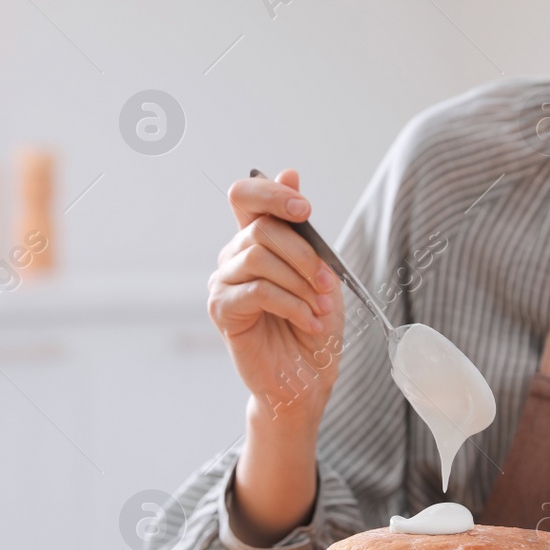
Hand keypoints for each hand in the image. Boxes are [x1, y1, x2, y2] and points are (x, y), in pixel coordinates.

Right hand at [209, 169, 344, 417]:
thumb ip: (304, 228)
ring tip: (319, 309)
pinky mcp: (221, 309)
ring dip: (300, 283)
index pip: (246, 195)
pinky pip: (256, 290)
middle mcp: (234, 256)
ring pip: (259, 257)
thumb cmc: (314, 325)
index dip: (272, 192)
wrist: (306, 378)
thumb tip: (290, 171)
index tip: (305, 210)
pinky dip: (291, 304)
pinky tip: (308, 322)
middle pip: (262, 228)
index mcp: (256, 240)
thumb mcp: (321, 271)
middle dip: (305, 255)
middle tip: (328, 285)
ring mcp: (223, 282)